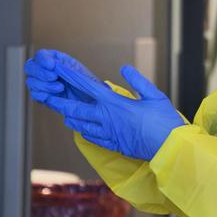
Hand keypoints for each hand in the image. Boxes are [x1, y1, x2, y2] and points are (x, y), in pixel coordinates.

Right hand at [25, 49, 100, 102]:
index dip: (43, 59)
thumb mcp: (78, 71)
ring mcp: (43, 83)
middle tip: (54, 77)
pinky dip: (42, 95)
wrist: (91, 100)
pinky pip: (34, 94)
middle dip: (41, 72)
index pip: (40, 55)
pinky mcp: (43, 96)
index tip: (51, 65)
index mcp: (56, 60)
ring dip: (44, 85)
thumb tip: (52, 63)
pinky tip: (53, 96)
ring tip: (60, 88)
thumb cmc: (87, 83)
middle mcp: (47, 70)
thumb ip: (64, 66)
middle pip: (29, 66)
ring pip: (30, 81)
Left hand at [45, 63, 184, 160]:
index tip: (60, 69)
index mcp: (115, 104)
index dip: (72, 76)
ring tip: (64, 112)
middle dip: (60, 101)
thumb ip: (137, 80)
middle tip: (47, 96)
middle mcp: (106, 118)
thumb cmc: (165, 121)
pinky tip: (82, 129)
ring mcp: (108, 133)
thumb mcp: (155, 95)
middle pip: (75, 109)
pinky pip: (92, 137)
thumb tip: (124, 68)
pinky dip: (84, 131)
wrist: (168, 148)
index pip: (88, 87)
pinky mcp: (112, 144)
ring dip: (71, 117)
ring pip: (81, 125)